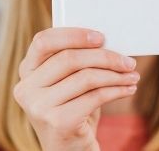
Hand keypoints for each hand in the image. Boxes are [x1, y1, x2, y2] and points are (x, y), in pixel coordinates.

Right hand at [13, 28, 138, 150]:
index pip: (44, 41)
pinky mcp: (57, 122)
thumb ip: (75, 63)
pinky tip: (128, 89)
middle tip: (128, 61)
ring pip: (85, 77)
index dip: (73, 35)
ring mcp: (39, 107)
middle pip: (69, 58)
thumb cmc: (72, 111)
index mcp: (27, 72)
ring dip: (115, 75)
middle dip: (105, 57)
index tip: (101, 37)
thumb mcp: (67, 84)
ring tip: (132, 76)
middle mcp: (27, 88)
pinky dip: (117, 90)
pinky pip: (94, 97)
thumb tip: (108, 44)